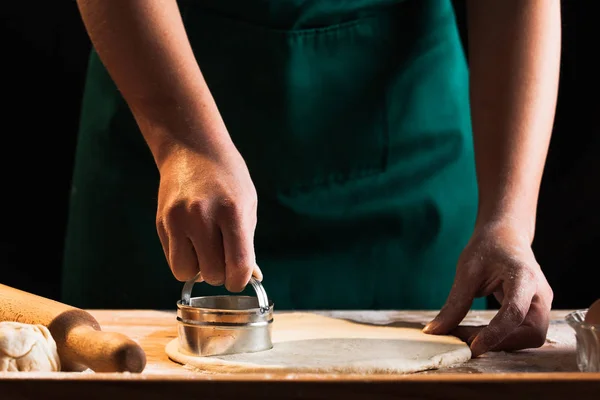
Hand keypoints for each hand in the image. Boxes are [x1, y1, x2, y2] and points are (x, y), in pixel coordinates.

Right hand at [155, 142, 261, 291]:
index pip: (237, 264)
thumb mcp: (247, 205)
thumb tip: (251, 277)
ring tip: (205, 251)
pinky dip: (184, 257)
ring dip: (198, 269)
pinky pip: (172, 258)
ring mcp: (177, 220)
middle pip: (211, 273)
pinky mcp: (161, 222)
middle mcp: (202, 216)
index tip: (239, 277)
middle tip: (223, 259)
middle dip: (220, 274)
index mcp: (232, 211)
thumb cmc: (228, 179)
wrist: (192, 149)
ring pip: (185, 272)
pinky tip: (192, 238)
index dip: (240, 280)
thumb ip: (247, 243)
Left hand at [423, 221, 552, 356]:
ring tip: (467, 336)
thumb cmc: (488, 247)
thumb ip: (455, 303)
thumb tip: (435, 331)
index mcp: (525, 278)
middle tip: (465, 342)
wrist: (506, 235)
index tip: (473, 347)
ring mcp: (541, 304)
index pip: (515, 313)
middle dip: (500, 343)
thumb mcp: (467, 271)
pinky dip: (500, 337)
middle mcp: (540, 294)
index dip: (496, 334)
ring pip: (529, 337)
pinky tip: (477, 333)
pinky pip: (522, 332)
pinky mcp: (534, 311)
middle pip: (531, 333)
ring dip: (499, 343)